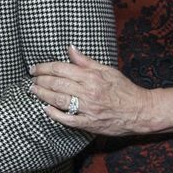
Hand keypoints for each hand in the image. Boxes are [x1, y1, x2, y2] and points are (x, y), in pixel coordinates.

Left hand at [29, 45, 172, 135]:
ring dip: (43, 95)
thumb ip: (86, 61)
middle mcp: (88, 91)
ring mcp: (88, 108)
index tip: (34, 68)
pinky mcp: (90, 123)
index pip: (60, 69)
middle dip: (40, 80)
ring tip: (33, 91)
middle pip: (56, 83)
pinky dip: (54, 114)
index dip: (44, 67)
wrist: (141, 111)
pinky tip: (45, 109)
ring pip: (59, 100)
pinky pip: (68, 119)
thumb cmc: (124, 89)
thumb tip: (70, 48)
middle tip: (30, 79)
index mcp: (92, 76)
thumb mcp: (107, 70)